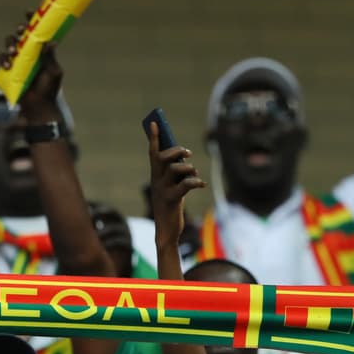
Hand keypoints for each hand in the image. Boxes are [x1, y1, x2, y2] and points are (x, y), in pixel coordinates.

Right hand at [0, 18, 61, 123]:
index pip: (36, 31)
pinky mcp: (10, 70)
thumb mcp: (53, 72)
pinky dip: (4, 60)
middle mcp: (29, 53)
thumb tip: (50, 43)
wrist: (39, 107)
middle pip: (19, 35)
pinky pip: (2, 59)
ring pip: (9, 45)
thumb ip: (50, 57)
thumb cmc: (49, 89)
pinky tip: (8, 66)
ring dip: (9, 44)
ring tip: (13, 51)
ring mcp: (18, 61)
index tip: (28, 13)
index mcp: (41, 50)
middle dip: (18, 31)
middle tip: (20, 31)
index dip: (32, 20)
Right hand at [147, 121, 204, 249]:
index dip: (154, 138)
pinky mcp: (172, 200)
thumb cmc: (170, 206)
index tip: (154, 123)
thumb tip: (183, 156)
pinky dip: (195, 182)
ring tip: (194, 173)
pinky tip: (201, 184)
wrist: (166, 230)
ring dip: (188, 168)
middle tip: (188, 153)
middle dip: (176, 151)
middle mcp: (156, 181)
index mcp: (155, 176)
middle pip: (162, 157)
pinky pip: (185, 185)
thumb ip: (174, 172)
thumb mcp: (170, 186)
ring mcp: (162, 190)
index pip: (153, 153)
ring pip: (174, 169)